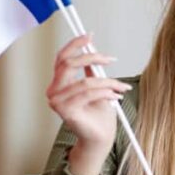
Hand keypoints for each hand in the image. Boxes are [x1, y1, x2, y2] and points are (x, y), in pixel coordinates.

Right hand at [46, 34, 130, 157]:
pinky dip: (106, 92)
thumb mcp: (96, 86)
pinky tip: (115, 96)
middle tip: (110, 59)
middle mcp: (53, 92)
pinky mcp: (66, 111)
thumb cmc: (98, 114)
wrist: (101, 138)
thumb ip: (91, 70)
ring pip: (85, 81)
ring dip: (108, 82)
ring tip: (121, 87)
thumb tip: (93, 49)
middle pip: (68, 64)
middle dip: (92, 57)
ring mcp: (57, 102)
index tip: (89, 35)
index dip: (75, 45)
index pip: (61, 58)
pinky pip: (89, 93)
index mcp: (57, 84)